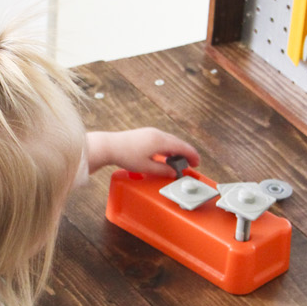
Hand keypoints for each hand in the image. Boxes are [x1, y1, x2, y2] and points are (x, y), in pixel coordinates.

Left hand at [85, 128, 199, 175]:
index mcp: (160, 141)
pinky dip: (169, 148)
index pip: (183, 147)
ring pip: (170, 141)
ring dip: (177, 150)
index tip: (197, 163)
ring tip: (179, 161)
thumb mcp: (146, 167)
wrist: (109, 146)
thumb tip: (174, 173)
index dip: (192, 156)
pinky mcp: (145, 134)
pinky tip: (166, 155)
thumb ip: (162, 170)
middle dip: (186, 153)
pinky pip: (163, 140)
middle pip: (178, 143)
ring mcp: (151, 132)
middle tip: (191, 164)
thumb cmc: (125, 156)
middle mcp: (158, 134)